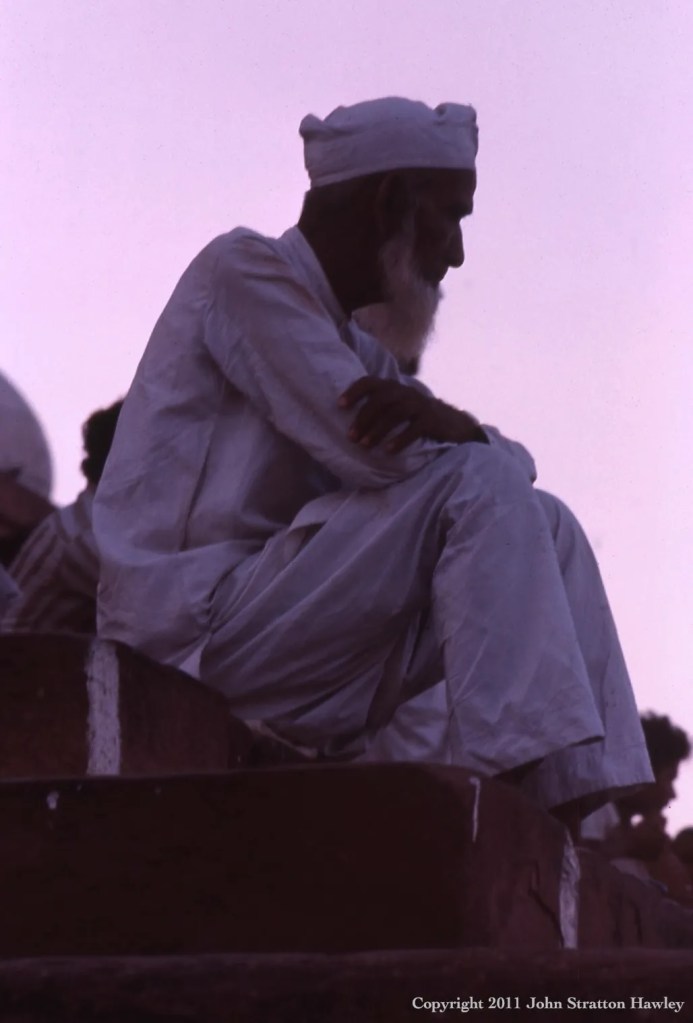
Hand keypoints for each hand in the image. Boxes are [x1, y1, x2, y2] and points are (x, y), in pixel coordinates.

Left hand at [339, 376, 485, 452]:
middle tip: (351, 437)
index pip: (371, 381)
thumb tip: (350, 424)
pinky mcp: (432, 420)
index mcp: (395, 389)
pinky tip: (388, 451)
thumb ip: (381, 409)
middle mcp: (407, 393)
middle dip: (363, 418)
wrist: (456, 425)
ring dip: (377, 430)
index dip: (354, 391)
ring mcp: (421, 405)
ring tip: (365, 446)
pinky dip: (400, 439)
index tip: (339, 406)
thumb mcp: (400, 409)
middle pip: (381, 399)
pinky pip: (414, 428)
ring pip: (395, 413)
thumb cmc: (420, 419)